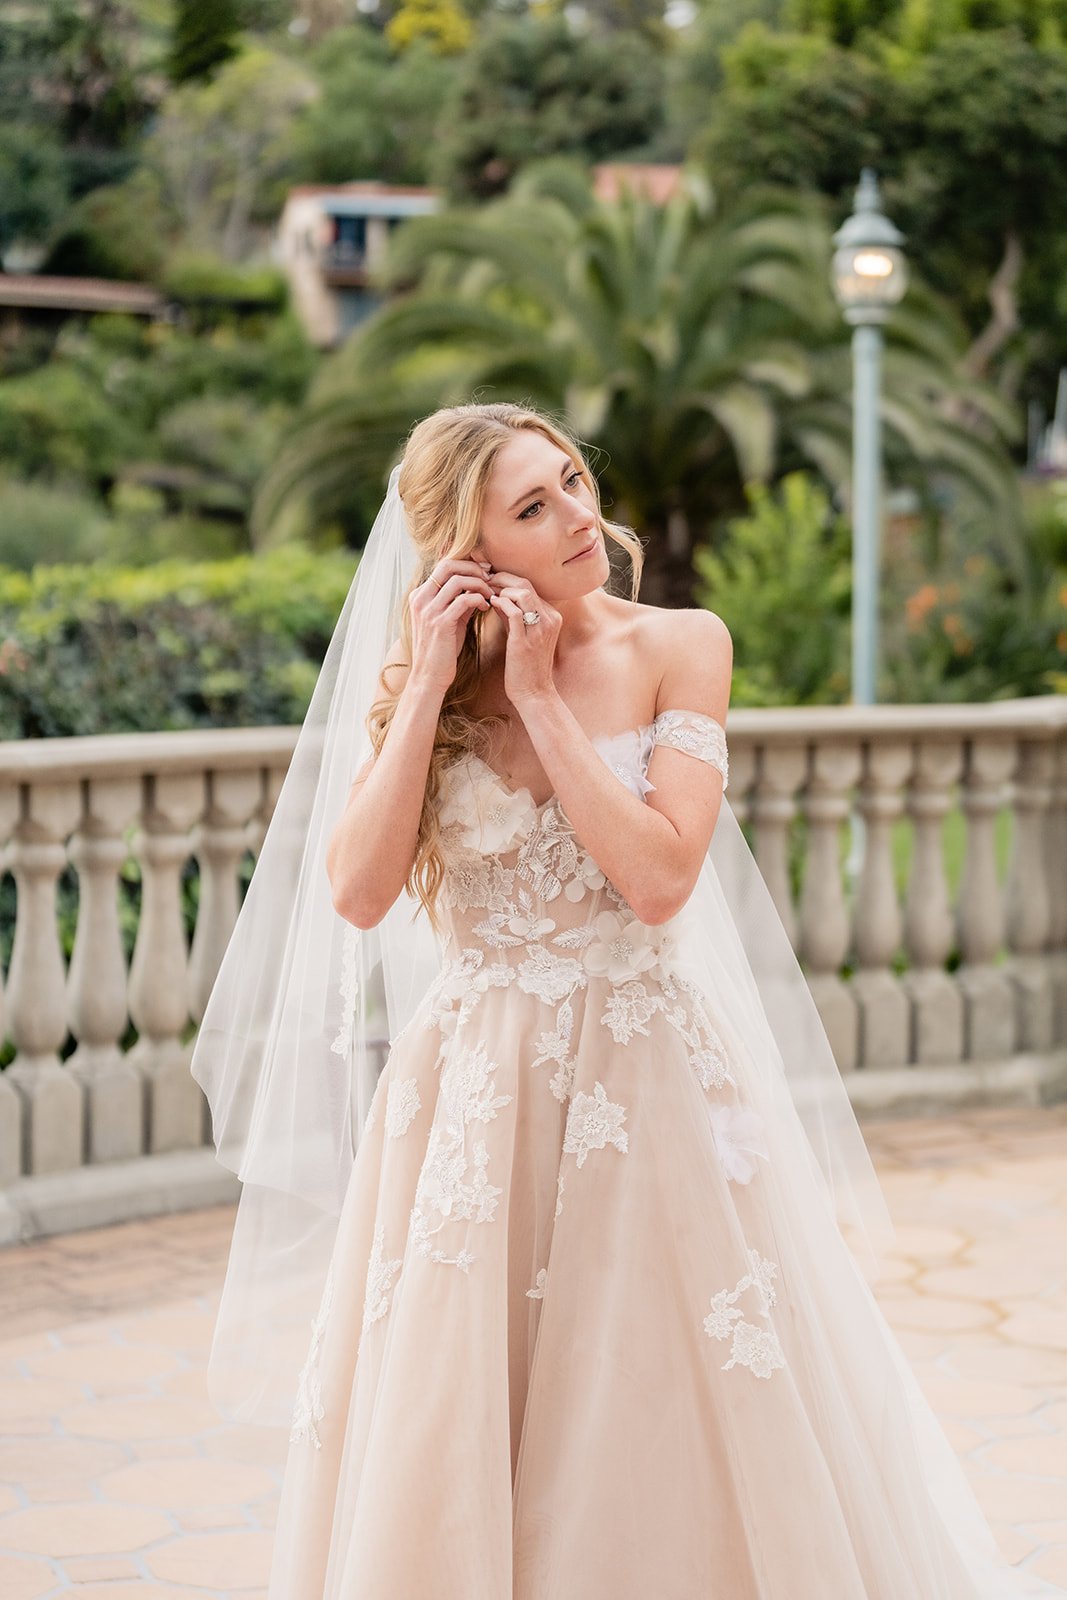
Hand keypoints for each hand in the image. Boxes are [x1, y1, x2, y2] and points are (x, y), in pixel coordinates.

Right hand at [408, 556, 493, 692]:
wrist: (430, 676)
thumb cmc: (442, 649)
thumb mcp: (449, 620)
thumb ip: (459, 601)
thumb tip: (477, 585)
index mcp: (420, 595)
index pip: (443, 566)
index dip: (466, 564)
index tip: (484, 571)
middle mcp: (420, 599)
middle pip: (448, 565)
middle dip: (473, 567)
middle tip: (490, 576)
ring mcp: (428, 610)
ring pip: (458, 580)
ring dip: (479, 584)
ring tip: (491, 594)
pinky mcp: (440, 623)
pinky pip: (464, 600)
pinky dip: (479, 599)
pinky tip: (486, 607)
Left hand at [485, 569, 561, 707]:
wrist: (533, 693)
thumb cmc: (525, 665)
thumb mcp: (521, 634)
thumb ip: (512, 615)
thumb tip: (496, 595)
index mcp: (551, 616)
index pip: (529, 586)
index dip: (507, 579)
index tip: (489, 579)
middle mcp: (549, 619)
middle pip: (526, 585)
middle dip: (502, 578)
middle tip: (483, 580)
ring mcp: (540, 630)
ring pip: (522, 593)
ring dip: (500, 589)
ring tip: (485, 592)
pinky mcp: (527, 641)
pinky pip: (514, 612)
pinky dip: (501, 604)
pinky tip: (490, 605)